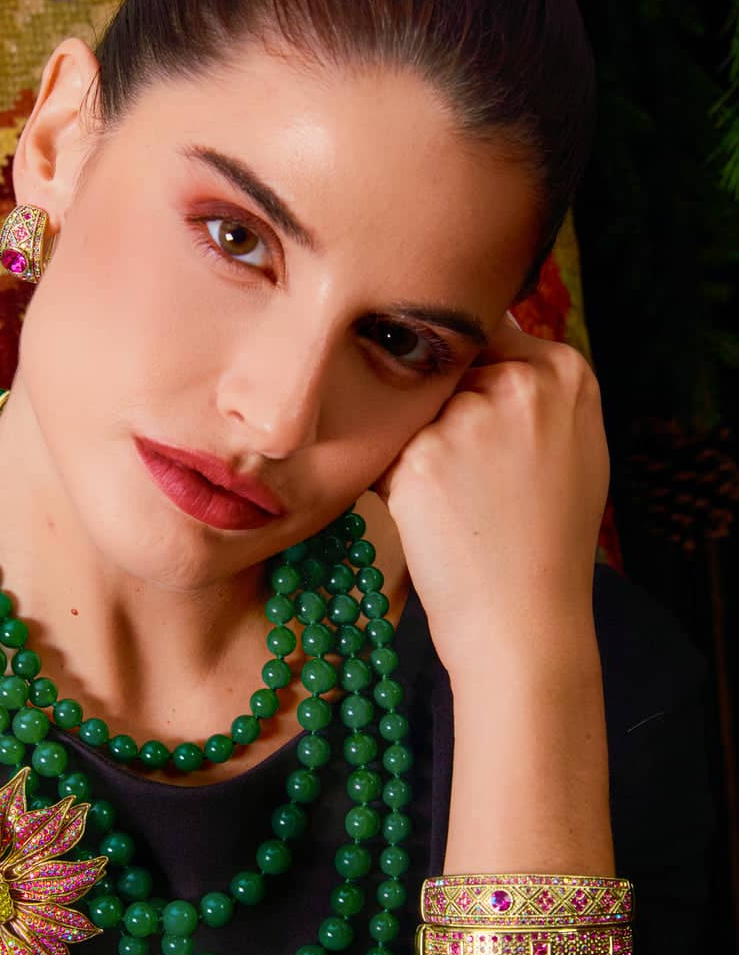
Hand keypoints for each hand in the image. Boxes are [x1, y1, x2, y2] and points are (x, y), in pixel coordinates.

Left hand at [372, 308, 609, 674]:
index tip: (461, 416)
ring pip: (411, 407)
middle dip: (437, 411)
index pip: (488, 335)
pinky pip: (383, 446)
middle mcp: (520, 384)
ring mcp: (469, 419)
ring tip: (449, 499)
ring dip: (410, 443)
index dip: (465, 379)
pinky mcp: (421, 457)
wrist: (524, 618)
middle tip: (461, 475)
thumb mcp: (571, 445)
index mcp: (565, 372)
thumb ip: (533, 388)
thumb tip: (481, 338)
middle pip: (445, 368)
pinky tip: (425, 513)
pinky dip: (389, 477)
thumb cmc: (546, 539)